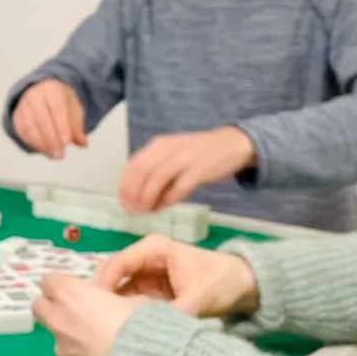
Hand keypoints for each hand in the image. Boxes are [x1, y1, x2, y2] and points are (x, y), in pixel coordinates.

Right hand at [12, 78, 87, 159]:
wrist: (43, 92)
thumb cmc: (61, 102)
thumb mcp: (74, 110)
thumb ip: (77, 127)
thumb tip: (82, 143)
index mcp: (52, 89)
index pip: (57, 108)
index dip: (62, 126)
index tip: (67, 142)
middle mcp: (35, 95)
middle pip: (41, 119)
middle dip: (51, 140)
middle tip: (60, 155)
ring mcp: (23, 105)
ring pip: (30, 127)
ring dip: (42, 144)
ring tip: (54, 156)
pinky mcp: (17, 116)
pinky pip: (22, 132)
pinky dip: (33, 143)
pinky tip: (44, 151)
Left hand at [33, 273, 150, 355]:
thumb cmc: (140, 325)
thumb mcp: (138, 300)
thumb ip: (118, 297)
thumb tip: (117, 301)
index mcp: (72, 294)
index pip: (49, 280)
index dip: (63, 283)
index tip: (80, 288)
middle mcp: (59, 319)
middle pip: (39, 306)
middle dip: (53, 305)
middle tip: (77, 309)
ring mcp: (62, 347)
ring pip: (55, 333)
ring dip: (69, 331)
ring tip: (98, 338)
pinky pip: (70, 355)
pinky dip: (81, 352)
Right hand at [95, 235, 259, 318]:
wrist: (244, 285)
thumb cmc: (222, 282)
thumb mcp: (200, 298)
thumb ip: (173, 314)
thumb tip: (148, 332)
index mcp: (153, 249)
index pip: (116, 264)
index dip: (104, 287)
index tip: (98, 313)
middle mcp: (144, 258)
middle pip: (111, 277)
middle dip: (104, 299)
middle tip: (99, 325)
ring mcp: (145, 274)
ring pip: (118, 291)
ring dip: (113, 308)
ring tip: (107, 330)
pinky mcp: (149, 290)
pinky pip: (129, 300)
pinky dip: (125, 313)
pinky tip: (121, 329)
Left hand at [117, 126, 255, 213]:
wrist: (233, 144)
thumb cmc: (199, 153)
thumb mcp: (173, 155)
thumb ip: (156, 170)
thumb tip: (138, 195)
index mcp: (159, 145)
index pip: (134, 164)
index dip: (125, 185)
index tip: (123, 202)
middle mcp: (169, 148)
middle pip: (142, 171)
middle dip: (133, 193)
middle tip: (132, 211)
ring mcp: (185, 158)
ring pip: (158, 178)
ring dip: (148, 198)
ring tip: (145, 211)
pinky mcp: (200, 170)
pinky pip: (180, 187)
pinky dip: (169, 199)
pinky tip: (166, 206)